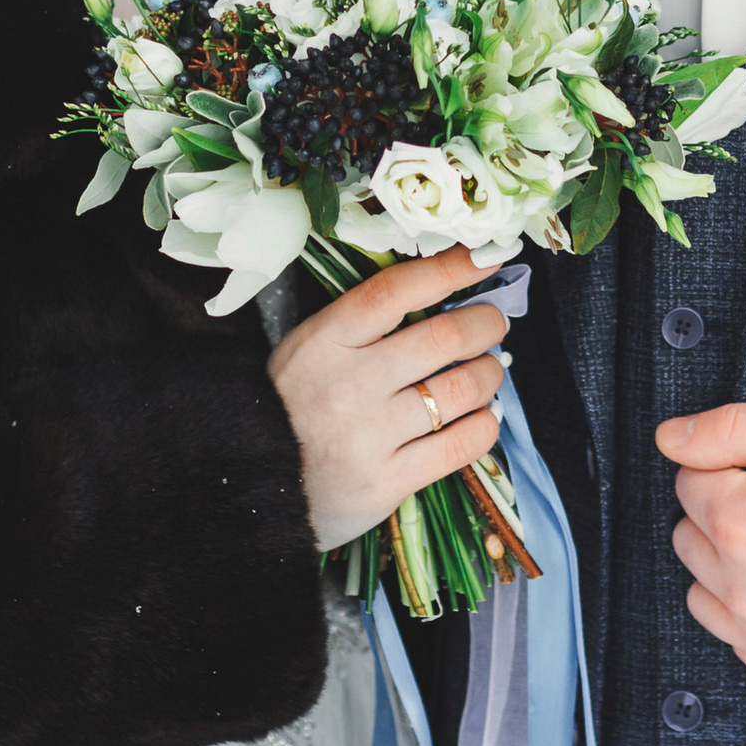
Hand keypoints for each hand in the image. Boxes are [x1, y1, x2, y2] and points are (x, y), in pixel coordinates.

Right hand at [269, 247, 510, 552]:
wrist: (252, 488)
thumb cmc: (289, 409)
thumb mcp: (308, 351)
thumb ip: (362, 325)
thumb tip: (439, 294)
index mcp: (324, 341)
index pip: (396, 291)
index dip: (448, 269)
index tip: (484, 258)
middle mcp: (349, 384)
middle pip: (442, 337)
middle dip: (484, 323)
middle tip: (493, 322)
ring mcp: (369, 435)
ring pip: (460, 389)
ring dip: (489, 373)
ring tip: (488, 370)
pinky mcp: (387, 481)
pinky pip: (461, 445)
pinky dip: (484, 424)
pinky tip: (481, 416)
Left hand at [657, 403, 745, 701]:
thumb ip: (733, 428)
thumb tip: (667, 439)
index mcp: (741, 524)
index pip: (689, 480)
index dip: (737, 469)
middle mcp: (742, 592)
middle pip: (688, 535)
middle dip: (726, 516)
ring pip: (703, 588)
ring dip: (733, 567)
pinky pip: (736, 637)